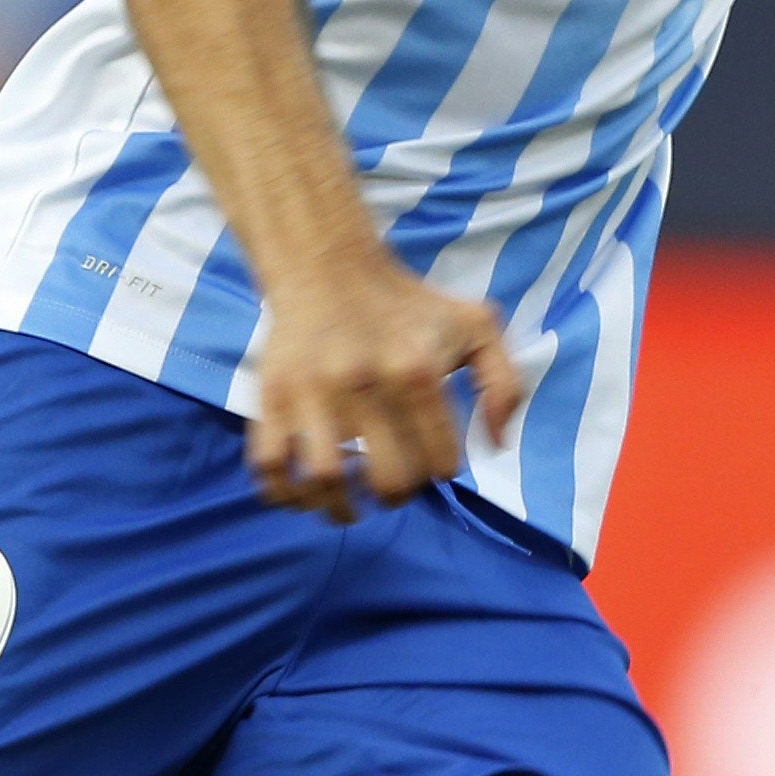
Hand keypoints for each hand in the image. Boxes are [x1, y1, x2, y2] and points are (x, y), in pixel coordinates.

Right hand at [243, 259, 524, 520]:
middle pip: (387, 480)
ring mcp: (312, 391)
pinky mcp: (273, 396)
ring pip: (325, 481)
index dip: (441, 471)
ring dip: (341, 509)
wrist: (328, 267)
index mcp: (417, 371)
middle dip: (397, 495)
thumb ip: (505, 383)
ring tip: (350, 507)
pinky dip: (284, 494)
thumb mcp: (475, 326)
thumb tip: (495, 444)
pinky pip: (270, 465)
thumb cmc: (409, 306)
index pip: (440, 462)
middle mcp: (363, 383)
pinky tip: (305, 494)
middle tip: (393, 485)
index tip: (431, 460)